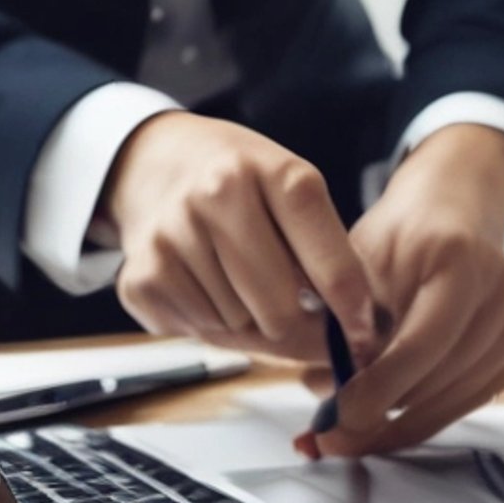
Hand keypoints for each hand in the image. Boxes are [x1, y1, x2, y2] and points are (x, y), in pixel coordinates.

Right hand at [98, 113, 378, 362]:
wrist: (153, 162)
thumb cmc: (241, 186)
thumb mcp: (291, 191)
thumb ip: (325, 254)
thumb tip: (352, 340)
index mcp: (274, 171)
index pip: (334, 269)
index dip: (353, 315)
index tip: (361, 335)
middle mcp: (218, 195)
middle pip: (282, 313)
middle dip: (300, 331)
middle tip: (301, 324)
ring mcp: (173, 235)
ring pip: (241, 330)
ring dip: (251, 325)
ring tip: (241, 287)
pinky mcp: (142, 275)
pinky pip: (200, 334)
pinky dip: (212, 325)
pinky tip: (207, 288)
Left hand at [303, 123, 503, 458]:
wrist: (455, 212)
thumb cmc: (401, 235)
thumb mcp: (360, 261)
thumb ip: (347, 323)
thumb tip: (330, 390)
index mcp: (459, 258)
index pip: (422, 342)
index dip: (380, 387)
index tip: (341, 417)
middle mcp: (502, 292)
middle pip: (439, 380)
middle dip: (379, 415)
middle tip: (331, 436)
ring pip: (452, 401)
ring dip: (397, 424)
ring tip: (350, 430)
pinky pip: (468, 402)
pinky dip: (424, 418)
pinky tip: (388, 422)